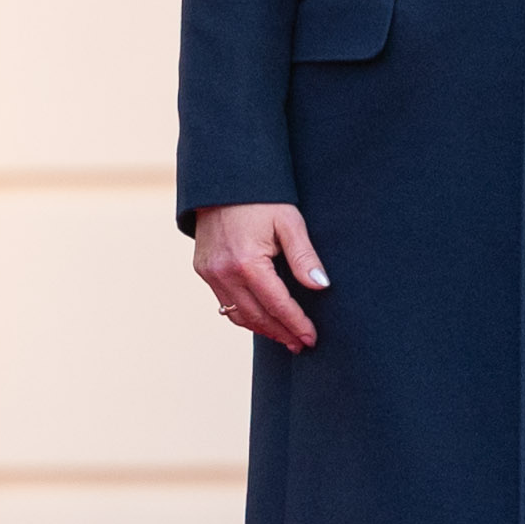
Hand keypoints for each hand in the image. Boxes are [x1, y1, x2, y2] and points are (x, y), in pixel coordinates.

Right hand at [193, 203, 328, 352]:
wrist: (222, 179)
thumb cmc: (261, 198)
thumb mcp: (288, 221)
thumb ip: (304, 256)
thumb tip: (321, 286)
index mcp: (247, 262)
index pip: (277, 305)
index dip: (296, 324)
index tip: (311, 338)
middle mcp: (224, 272)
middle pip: (257, 317)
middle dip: (281, 333)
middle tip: (300, 344)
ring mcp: (209, 272)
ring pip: (237, 315)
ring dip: (262, 329)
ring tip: (283, 336)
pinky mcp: (202, 269)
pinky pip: (224, 302)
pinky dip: (243, 315)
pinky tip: (260, 318)